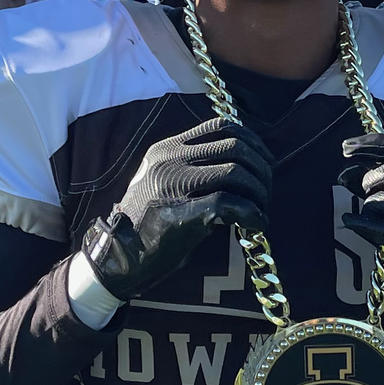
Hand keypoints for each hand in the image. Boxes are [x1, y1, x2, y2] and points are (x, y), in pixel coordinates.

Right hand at [80, 118, 274, 300]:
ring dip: (259, 192)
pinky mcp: (182, 214)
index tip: (265, 161)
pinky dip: (252, 213)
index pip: (221, 126)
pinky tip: (257, 224)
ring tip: (262, 209)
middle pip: (235, 146)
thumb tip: (242, 166)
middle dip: (261, 169)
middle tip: (266, 192)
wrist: (117, 258)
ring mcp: (174, 185)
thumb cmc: (147, 223)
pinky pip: (230, 203)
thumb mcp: (164, 183)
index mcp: (167, 149)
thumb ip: (194, 168)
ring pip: (236, 172)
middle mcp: (170, 160)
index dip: (252, 141)